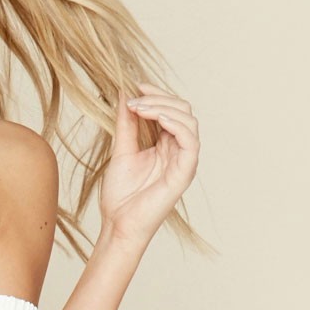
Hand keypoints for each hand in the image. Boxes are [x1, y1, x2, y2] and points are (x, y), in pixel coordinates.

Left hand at [93, 83, 199, 247]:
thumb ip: (127, 123)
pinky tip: (156, 117)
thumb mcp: (122, 149)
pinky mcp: (184, 172)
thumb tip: (125, 94)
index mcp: (166, 145)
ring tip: (141, 108)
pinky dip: (175, 123)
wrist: (119, 223)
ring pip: (189, 121)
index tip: (134, 86)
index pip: (171, 109)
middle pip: (183, 110)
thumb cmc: (121, 195)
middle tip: (135, 98)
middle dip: (159, 97)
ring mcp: (183, 161)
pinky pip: (190, 141)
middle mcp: (178, 151)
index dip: (156, 93)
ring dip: (164, 107)